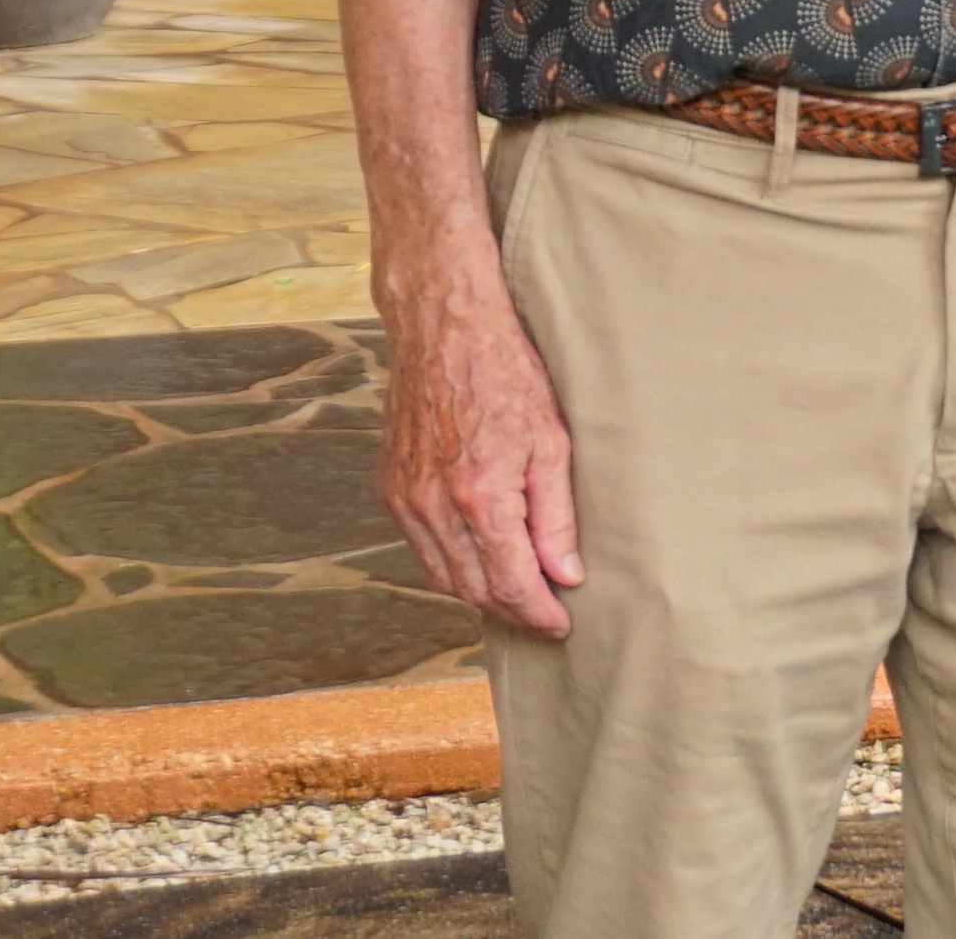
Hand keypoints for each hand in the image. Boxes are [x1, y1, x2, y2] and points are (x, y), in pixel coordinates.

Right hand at [381, 292, 582, 637]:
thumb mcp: (552, 442)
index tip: (561, 625)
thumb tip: (565, 574)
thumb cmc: (507, 375)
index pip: (509, 582)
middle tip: (545, 617)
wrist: (444, 330)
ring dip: (479, 595)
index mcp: (479, 495)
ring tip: (518, 597)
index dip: (537, 612)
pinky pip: (420, 548)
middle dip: (511, 611)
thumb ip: (556, 515)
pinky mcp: (389, 488)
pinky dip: (451, 566)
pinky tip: (480, 562)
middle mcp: (432, 505)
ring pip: (442, 576)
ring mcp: (404, 499)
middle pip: (472, 589)